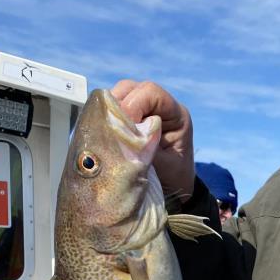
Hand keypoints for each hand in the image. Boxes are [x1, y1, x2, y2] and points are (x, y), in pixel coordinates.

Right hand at [111, 80, 194, 204]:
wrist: (174, 190)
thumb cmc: (174, 178)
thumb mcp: (164, 166)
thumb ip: (144, 149)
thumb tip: (118, 135)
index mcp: (176, 114)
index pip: (151, 92)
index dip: (133, 105)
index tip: (124, 130)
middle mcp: (159, 107)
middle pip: (130, 89)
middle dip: (116, 107)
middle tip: (112, 133)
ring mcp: (143, 111)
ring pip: (117, 96)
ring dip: (107, 113)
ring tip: (107, 135)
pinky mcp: (129, 120)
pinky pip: (110, 110)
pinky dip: (104, 120)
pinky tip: (104, 136)